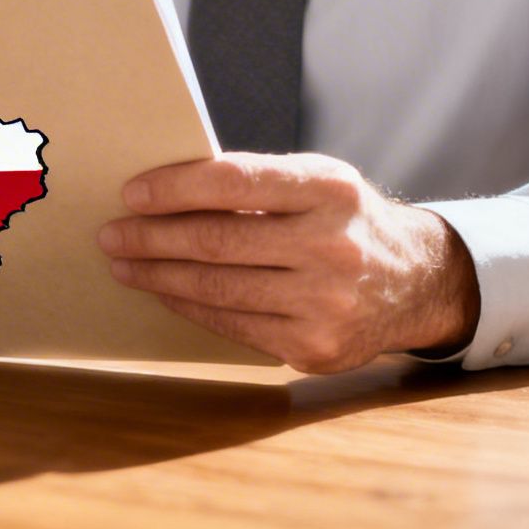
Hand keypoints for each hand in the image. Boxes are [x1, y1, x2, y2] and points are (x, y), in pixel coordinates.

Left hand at [97, 153, 480, 372]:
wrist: (416, 283)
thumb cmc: (348, 220)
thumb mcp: (320, 182)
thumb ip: (257, 184)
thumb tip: (166, 191)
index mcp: (331, 189)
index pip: (234, 181)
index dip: (175, 187)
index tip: (131, 193)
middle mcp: (332, 245)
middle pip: (218, 241)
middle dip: (152, 237)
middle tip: (112, 233)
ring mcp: (325, 302)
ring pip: (218, 289)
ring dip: (159, 276)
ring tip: (125, 264)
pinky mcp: (314, 347)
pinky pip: (233, 325)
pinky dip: (190, 306)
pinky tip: (165, 291)